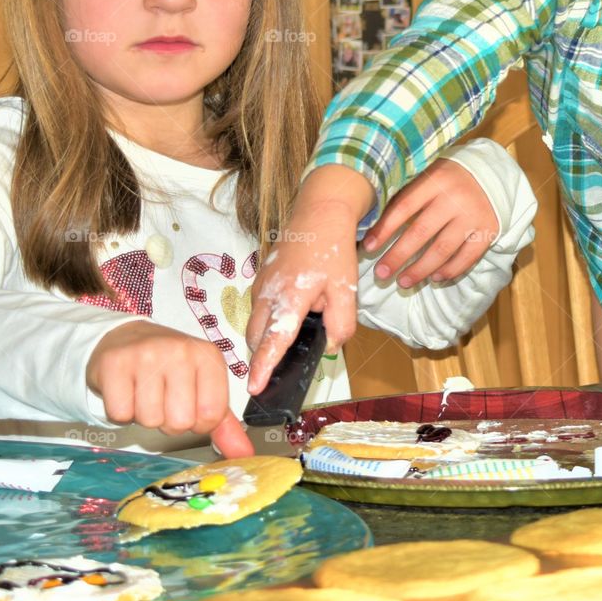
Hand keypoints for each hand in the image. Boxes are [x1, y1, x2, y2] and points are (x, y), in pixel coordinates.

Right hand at [86, 321, 252, 456]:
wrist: (126, 338)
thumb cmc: (168, 367)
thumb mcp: (202, 387)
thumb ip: (223, 424)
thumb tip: (245, 456)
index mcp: (208, 357)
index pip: (212, 415)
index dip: (197, 422)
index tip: (188, 405)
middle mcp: (181, 351)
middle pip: (180, 421)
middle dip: (168, 421)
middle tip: (162, 399)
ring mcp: (146, 354)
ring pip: (149, 420)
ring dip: (144, 416)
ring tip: (144, 393)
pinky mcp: (115, 363)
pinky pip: (120, 413)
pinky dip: (121, 412)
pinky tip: (126, 391)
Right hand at [246, 165, 374, 393]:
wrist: (318, 212)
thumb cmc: (332, 250)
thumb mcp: (347, 290)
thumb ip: (341, 324)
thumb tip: (329, 346)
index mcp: (290, 298)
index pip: (273, 340)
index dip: (263, 367)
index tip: (254, 388)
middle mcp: (267, 294)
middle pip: (256, 338)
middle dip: (262, 357)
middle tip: (276, 373)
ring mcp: (260, 286)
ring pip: (255, 325)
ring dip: (266, 339)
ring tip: (288, 342)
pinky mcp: (260, 280)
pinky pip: (258, 310)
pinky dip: (267, 322)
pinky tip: (289, 318)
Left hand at [363, 157, 498, 288]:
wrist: (492, 174)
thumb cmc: (448, 178)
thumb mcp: (427, 175)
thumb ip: (406, 193)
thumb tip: (373, 222)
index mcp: (435, 180)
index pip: (404, 207)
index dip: (384, 229)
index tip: (368, 247)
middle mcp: (455, 198)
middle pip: (421, 232)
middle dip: (398, 256)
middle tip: (381, 273)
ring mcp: (473, 216)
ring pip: (443, 249)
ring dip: (421, 269)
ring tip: (403, 282)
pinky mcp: (488, 230)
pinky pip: (467, 257)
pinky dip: (450, 270)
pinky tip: (434, 278)